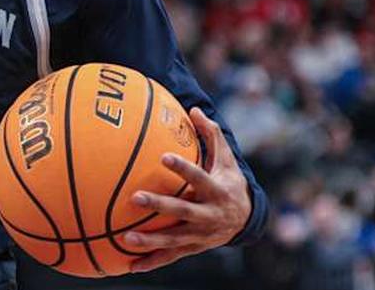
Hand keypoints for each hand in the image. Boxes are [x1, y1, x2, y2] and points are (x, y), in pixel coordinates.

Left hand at [120, 107, 251, 272]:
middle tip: (136, 197)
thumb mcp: (226, 160)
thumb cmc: (228, 182)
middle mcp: (209, 215)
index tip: (164, 157)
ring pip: (174, 239)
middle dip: (161, 205)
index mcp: (216, 191)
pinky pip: (170, 256)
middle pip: (183, 211)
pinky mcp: (192, 248)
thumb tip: (194, 108)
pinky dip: (151, 262)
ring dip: (151, 240)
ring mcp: (200, 235)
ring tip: (127, 239)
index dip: (183, 168)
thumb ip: (211, 135)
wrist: (247, 221)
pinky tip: (130, 266)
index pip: (199, 177)